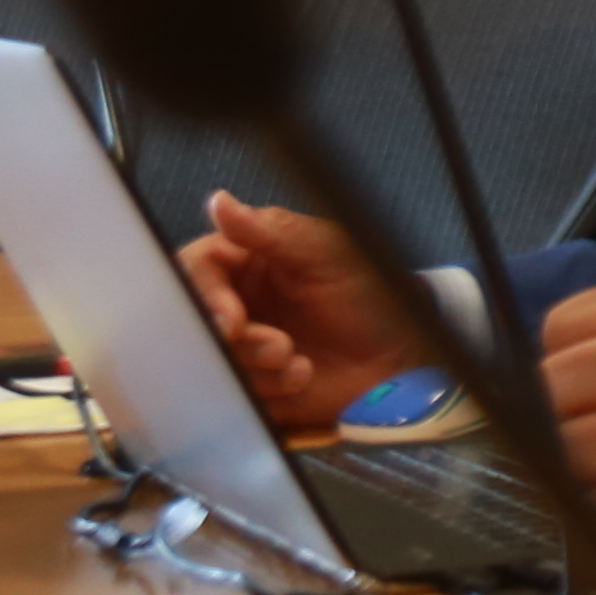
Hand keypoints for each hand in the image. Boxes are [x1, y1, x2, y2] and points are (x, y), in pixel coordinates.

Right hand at [177, 192, 414, 427]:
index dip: (204, 296)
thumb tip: (218, 201)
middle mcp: (234, 303)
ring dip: (257, 366)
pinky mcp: (252, 385)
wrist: (400, 354)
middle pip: (196, 321)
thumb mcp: (325, 253)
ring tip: (298, 359)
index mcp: (244, 262)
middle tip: (278, 347)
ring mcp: (241, 347)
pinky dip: (270, 389)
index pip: (195, 270)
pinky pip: (236, 393)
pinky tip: (304, 376)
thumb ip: (270, 231)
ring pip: (213, 360)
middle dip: (236, 340)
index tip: (232, 321)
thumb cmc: (366, 291)